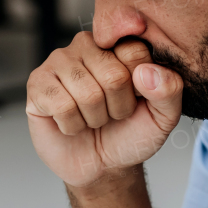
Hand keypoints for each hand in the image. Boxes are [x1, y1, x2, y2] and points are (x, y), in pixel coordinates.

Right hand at [26, 32, 183, 187]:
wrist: (101, 164)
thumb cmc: (130, 133)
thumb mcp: (163, 117)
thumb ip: (170, 90)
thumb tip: (147, 72)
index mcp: (118, 43)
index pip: (136, 53)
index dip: (139, 89)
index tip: (135, 99)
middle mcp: (87, 44)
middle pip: (113, 76)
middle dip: (117, 108)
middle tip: (110, 113)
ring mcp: (58, 61)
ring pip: (88, 93)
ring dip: (94, 119)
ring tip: (91, 118)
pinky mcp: (37, 83)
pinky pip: (62, 105)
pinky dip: (72, 125)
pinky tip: (70, 123)